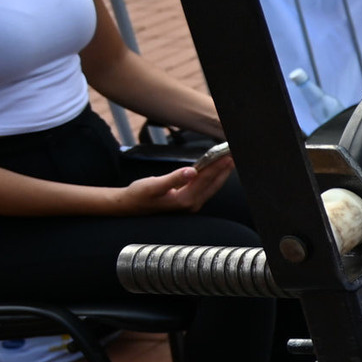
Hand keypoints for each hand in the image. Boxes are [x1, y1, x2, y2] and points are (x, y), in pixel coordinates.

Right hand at [110, 159, 233, 214]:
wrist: (129, 206)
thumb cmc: (139, 195)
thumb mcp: (153, 185)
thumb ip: (174, 178)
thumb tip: (192, 171)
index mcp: (184, 200)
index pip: (205, 179)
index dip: (217, 166)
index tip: (226, 156)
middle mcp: (191, 204)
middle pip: (213, 183)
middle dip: (224, 169)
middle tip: (232, 155)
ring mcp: (191, 204)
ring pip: (211, 186)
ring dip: (220, 173)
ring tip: (228, 161)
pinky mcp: (188, 201)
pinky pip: (205, 188)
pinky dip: (212, 177)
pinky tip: (215, 170)